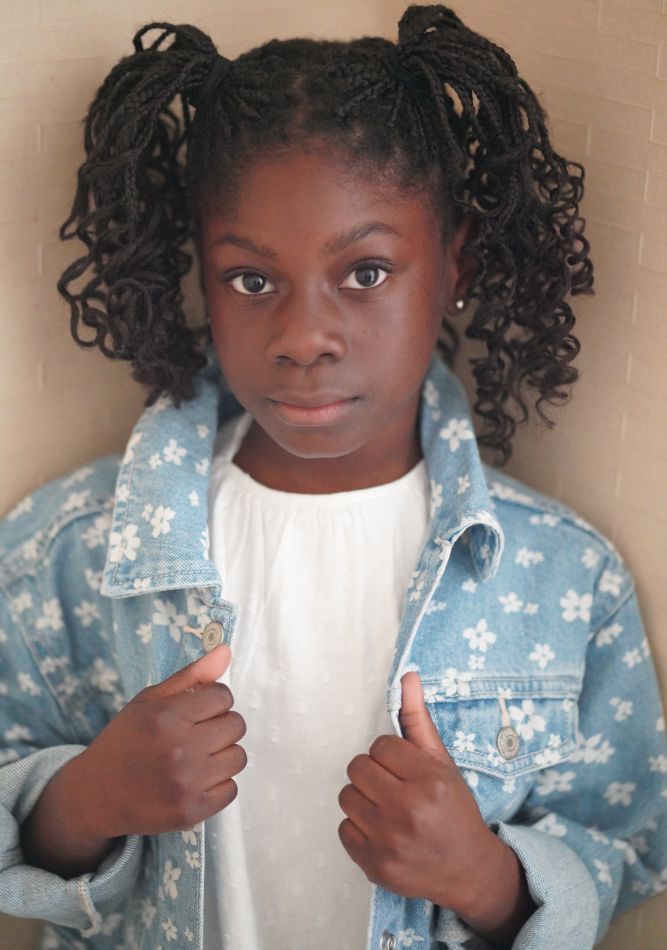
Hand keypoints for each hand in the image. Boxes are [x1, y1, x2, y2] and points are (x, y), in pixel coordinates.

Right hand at [77, 644, 246, 838]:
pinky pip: (231, 789)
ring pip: (238, 757)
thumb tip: (226, 651)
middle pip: (236, 725)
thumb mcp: (149, 701)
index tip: (196, 711)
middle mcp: (178, 749)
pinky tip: (196, 780)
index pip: (223, 696)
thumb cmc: (125, 741)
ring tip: (197, 757)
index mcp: (166, 716)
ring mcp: (186, 783)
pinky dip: (219, 784)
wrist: (96, 794)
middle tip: (196, 734)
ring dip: (223, 754)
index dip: (212, 701)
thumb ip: (191, 676)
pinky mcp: (191, 811)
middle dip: (220, 725)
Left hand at [337, 671, 510, 917]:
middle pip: (357, 768)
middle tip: (393, 787)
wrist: (467, 870)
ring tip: (387, 809)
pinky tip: (382, 831)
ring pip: (347, 796)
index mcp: (429, 780)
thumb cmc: (454, 810)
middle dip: (373, 774)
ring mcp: (388, 840)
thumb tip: (406, 675)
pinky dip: (358, 828)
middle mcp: (408, 810)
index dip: (390, 755)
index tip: (404, 769)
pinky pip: (343, 828)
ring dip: (363, 799)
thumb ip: (418, 719)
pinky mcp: (374, 865)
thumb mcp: (442, 763)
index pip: (380, 745)